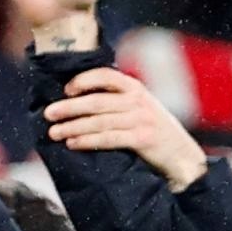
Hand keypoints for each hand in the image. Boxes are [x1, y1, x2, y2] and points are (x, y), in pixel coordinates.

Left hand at [44, 66, 212, 189]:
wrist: (183, 154)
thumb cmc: (155, 130)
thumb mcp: (141, 108)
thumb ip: (117, 101)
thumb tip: (77, 101)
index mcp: (137, 89)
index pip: (107, 76)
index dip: (84, 80)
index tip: (66, 90)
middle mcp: (139, 101)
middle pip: (97, 101)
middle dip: (69, 107)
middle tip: (49, 114)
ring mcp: (142, 120)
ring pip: (100, 121)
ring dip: (73, 126)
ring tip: (54, 132)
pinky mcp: (143, 139)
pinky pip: (109, 138)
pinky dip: (88, 140)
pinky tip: (73, 143)